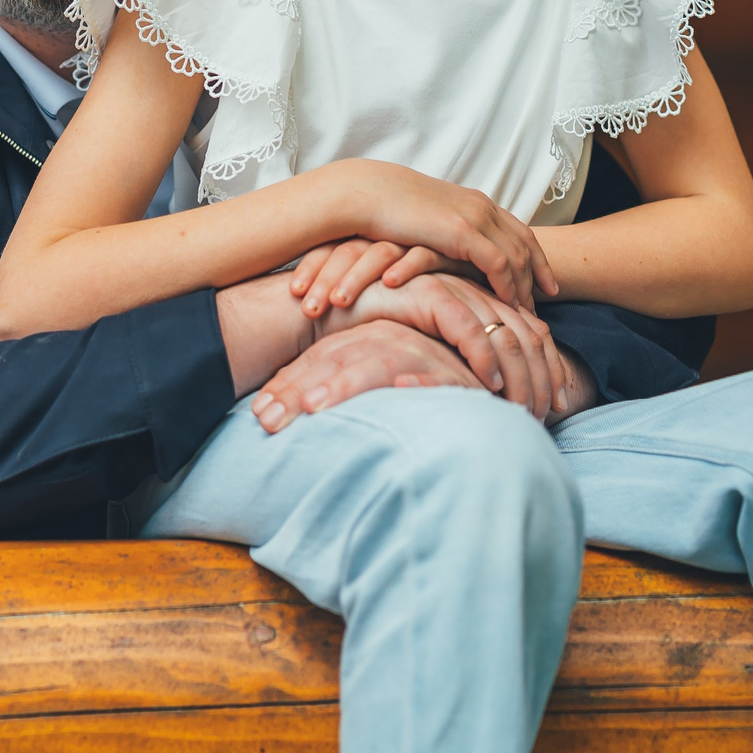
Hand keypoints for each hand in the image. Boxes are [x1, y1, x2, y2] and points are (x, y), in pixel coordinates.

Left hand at [251, 320, 484, 432]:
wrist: (493, 373)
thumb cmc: (429, 380)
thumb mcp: (374, 377)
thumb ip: (335, 386)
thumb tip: (273, 413)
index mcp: (366, 336)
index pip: (319, 357)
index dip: (287, 382)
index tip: (258, 415)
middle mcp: (392, 335)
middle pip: (337, 355)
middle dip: (300, 385)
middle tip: (267, 417)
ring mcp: (425, 347)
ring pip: (379, 358)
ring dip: (348, 382)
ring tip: (316, 406)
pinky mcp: (460, 365)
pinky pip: (438, 372)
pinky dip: (419, 383)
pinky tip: (397, 393)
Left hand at [287, 238, 450, 317]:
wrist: (473, 274)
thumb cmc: (422, 286)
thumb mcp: (383, 283)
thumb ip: (356, 294)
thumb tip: (316, 311)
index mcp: (370, 235)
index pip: (333, 244)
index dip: (312, 265)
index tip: (291, 293)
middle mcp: (392, 232)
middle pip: (350, 248)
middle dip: (325, 275)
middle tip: (306, 307)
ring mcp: (419, 237)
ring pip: (380, 252)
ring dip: (357, 277)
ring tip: (337, 303)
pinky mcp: (449, 248)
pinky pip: (423, 255)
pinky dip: (405, 268)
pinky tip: (389, 284)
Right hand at [335, 272, 577, 422]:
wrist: (332, 303)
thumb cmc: (381, 327)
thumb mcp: (434, 340)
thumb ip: (466, 351)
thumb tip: (498, 390)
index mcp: (481, 292)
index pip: (533, 328)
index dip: (550, 366)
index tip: (558, 402)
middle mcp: (475, 286)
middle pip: (529, 331)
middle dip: (544, 376)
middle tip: (548, 413)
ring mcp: (455, 286)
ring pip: (507, 332)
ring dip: (521, 376)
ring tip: (523, 409)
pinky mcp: (431, 292)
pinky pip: (470, 328)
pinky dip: (485, 359)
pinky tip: (490, 386)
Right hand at [339, 164, 558, 311]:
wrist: (366, 194)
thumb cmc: (388, 211)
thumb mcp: (429, 221)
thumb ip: (448, 234)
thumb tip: (453, 254)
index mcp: (475, 202)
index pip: (519, 231)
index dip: (536, 257)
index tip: (546, 283)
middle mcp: (482, 207)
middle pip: (526, 243)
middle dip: (539, 274)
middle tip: (548, 302)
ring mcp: (475, 217)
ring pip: (517, 256)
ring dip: (524, 286)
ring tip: (528, 314)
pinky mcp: (462, 232)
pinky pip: (498, 263)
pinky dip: (507, 285)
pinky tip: (507, 305)